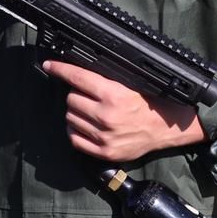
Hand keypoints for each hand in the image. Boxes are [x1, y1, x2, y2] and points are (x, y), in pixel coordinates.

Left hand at [42, 60, 204, 161]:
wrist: (166, 127)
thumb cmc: (149, 103)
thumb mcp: (129, 84)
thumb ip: (104, 80)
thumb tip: (78, 73)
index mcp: (113, 95)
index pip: (78, 78)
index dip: (60, 69)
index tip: (50, 66)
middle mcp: (106, 116)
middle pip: (71, 99)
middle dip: (75, 94)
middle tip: (87, 95)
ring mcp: (103, 136)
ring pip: (70, 118)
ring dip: (75, 112)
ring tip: (89, 110)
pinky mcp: (103, 152)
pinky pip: (74, 139)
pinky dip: (76, 130)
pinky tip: (85, 125)